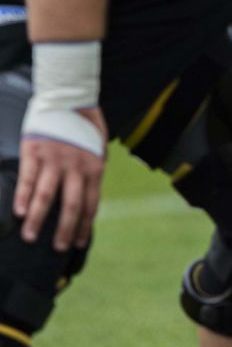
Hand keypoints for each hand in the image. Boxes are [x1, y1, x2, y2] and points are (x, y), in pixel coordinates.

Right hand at [16, 105, 106, 250]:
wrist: (69, 97)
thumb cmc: (84, 126)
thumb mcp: (98, 149)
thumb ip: (94, 171)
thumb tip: (89, 196)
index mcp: (95, 166)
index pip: (91, 203)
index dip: (84, 225)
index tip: (77, 244)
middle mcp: (76, 166)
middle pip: (71, 204)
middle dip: (64, 229)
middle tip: (57, 249)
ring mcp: (55, 159)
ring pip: (46, 195)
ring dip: (38, 219)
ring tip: (31, 237)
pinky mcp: (35, 151)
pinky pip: (28, 178)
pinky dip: (23, 197)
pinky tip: (18, 213)